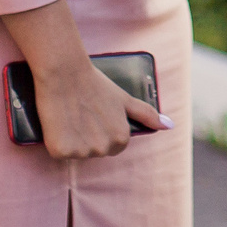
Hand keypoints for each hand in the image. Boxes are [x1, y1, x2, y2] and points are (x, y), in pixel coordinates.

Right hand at [34, 56, 169, 159]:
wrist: (65, 73)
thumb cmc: (95, 84)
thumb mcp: (124, 99)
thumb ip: (147, 114)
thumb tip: (170, 126)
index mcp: (121, 139)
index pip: (113, 148)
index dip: (102, 132)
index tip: (95, 117)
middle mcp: (103, 149)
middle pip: (94, 152)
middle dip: (87, 137)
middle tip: (81, 115)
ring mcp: (82, 151)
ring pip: (76, 153)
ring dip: (71, 140)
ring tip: (70, 116)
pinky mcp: (61, 151)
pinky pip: (58, 152)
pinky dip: (55, 140)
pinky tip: (58, 123)